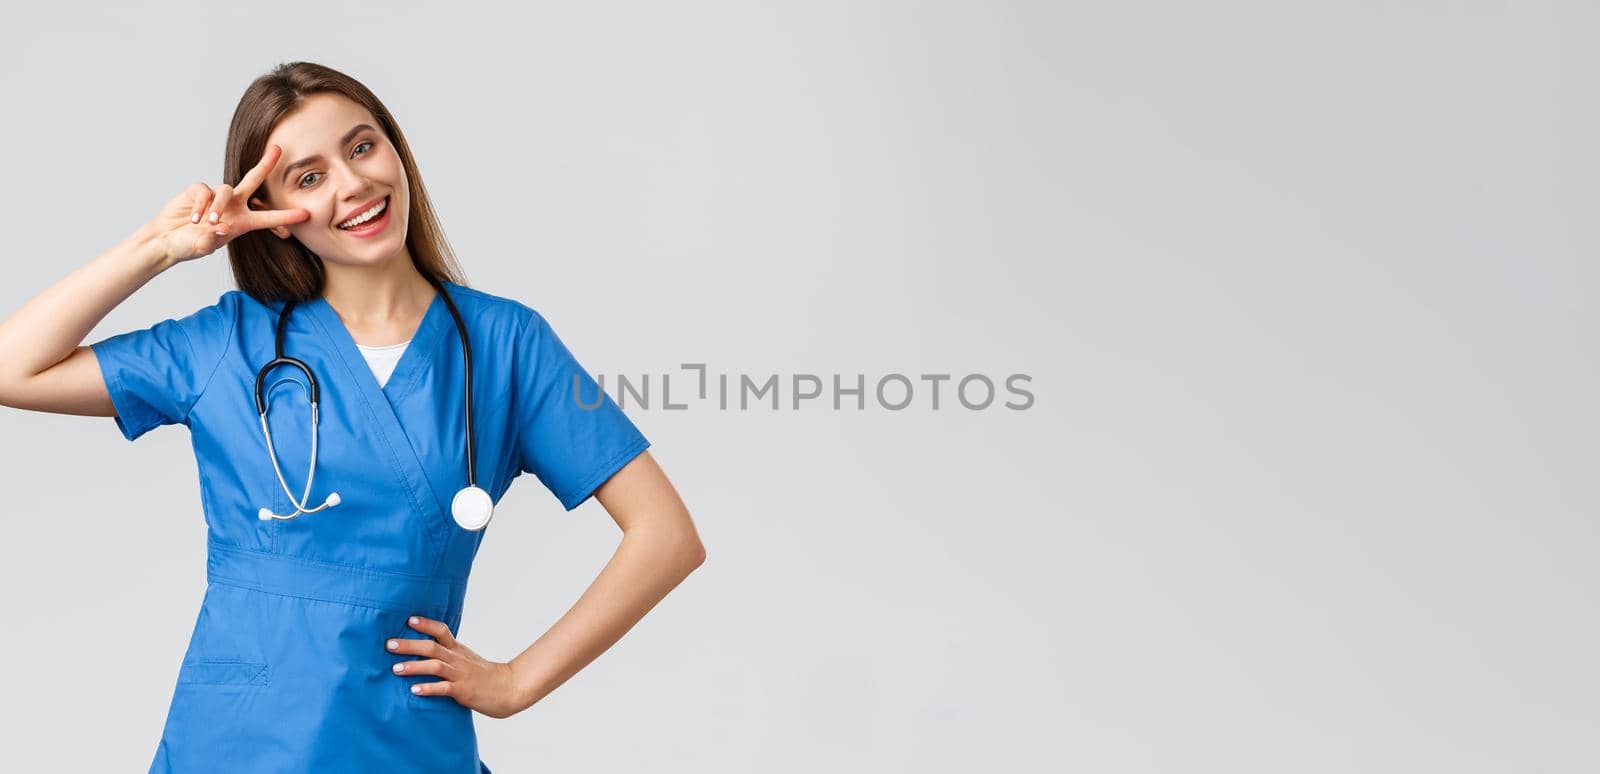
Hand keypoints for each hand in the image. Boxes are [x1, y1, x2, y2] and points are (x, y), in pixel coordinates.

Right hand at [146, 143, 309, 264]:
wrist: (167, 239)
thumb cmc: (189, 246)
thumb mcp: (202, 247)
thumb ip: (212, 240)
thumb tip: (222, 227)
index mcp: (242, 222)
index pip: (268, 217)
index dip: (286, 216)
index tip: (306, 214)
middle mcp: (233, 206)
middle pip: (253, 180)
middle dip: (266, 165)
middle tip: (278, 149)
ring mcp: (216, 197)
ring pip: (226, 190)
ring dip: (218, 206)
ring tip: (206, 222)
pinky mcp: (198, 191)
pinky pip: (204, 191)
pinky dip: (200, 205)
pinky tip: (193, 218)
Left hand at [387, 616, 527, 718]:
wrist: (508, 688)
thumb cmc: (484, 675)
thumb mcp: (466, 658)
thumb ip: (448, 653)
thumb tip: (424, 649)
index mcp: (458, 649)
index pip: (441, 631)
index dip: (426, 624)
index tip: (409, 620)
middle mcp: (457, 659)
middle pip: (431, 647)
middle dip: (409, 645)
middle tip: (389, 644)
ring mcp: (460, 674)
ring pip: (435, 666)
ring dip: (414, 666)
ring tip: (396, 669)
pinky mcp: (463, 691)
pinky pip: (443, 688)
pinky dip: (428, 688)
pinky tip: (414, 690)